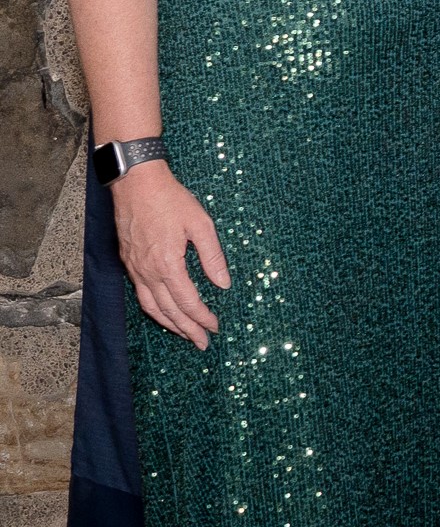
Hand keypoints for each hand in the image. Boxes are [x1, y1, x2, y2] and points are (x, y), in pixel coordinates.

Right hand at [111, 165, 228, 349]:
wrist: (135, 183)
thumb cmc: (170, 200)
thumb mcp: (201, 224)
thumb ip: (213, 256)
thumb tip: (224, 284)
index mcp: (167, 265)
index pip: (188, 301)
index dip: (202, 317)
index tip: (216, 327)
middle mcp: (147, 272)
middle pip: (169, 311)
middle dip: (187, 329)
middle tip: (203, 343)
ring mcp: (134, 268)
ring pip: (151, 306)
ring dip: (169, 324)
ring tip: (185, 335)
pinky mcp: (128, 262)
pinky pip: (140, 295)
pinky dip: (153, 309)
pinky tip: (163, 313)